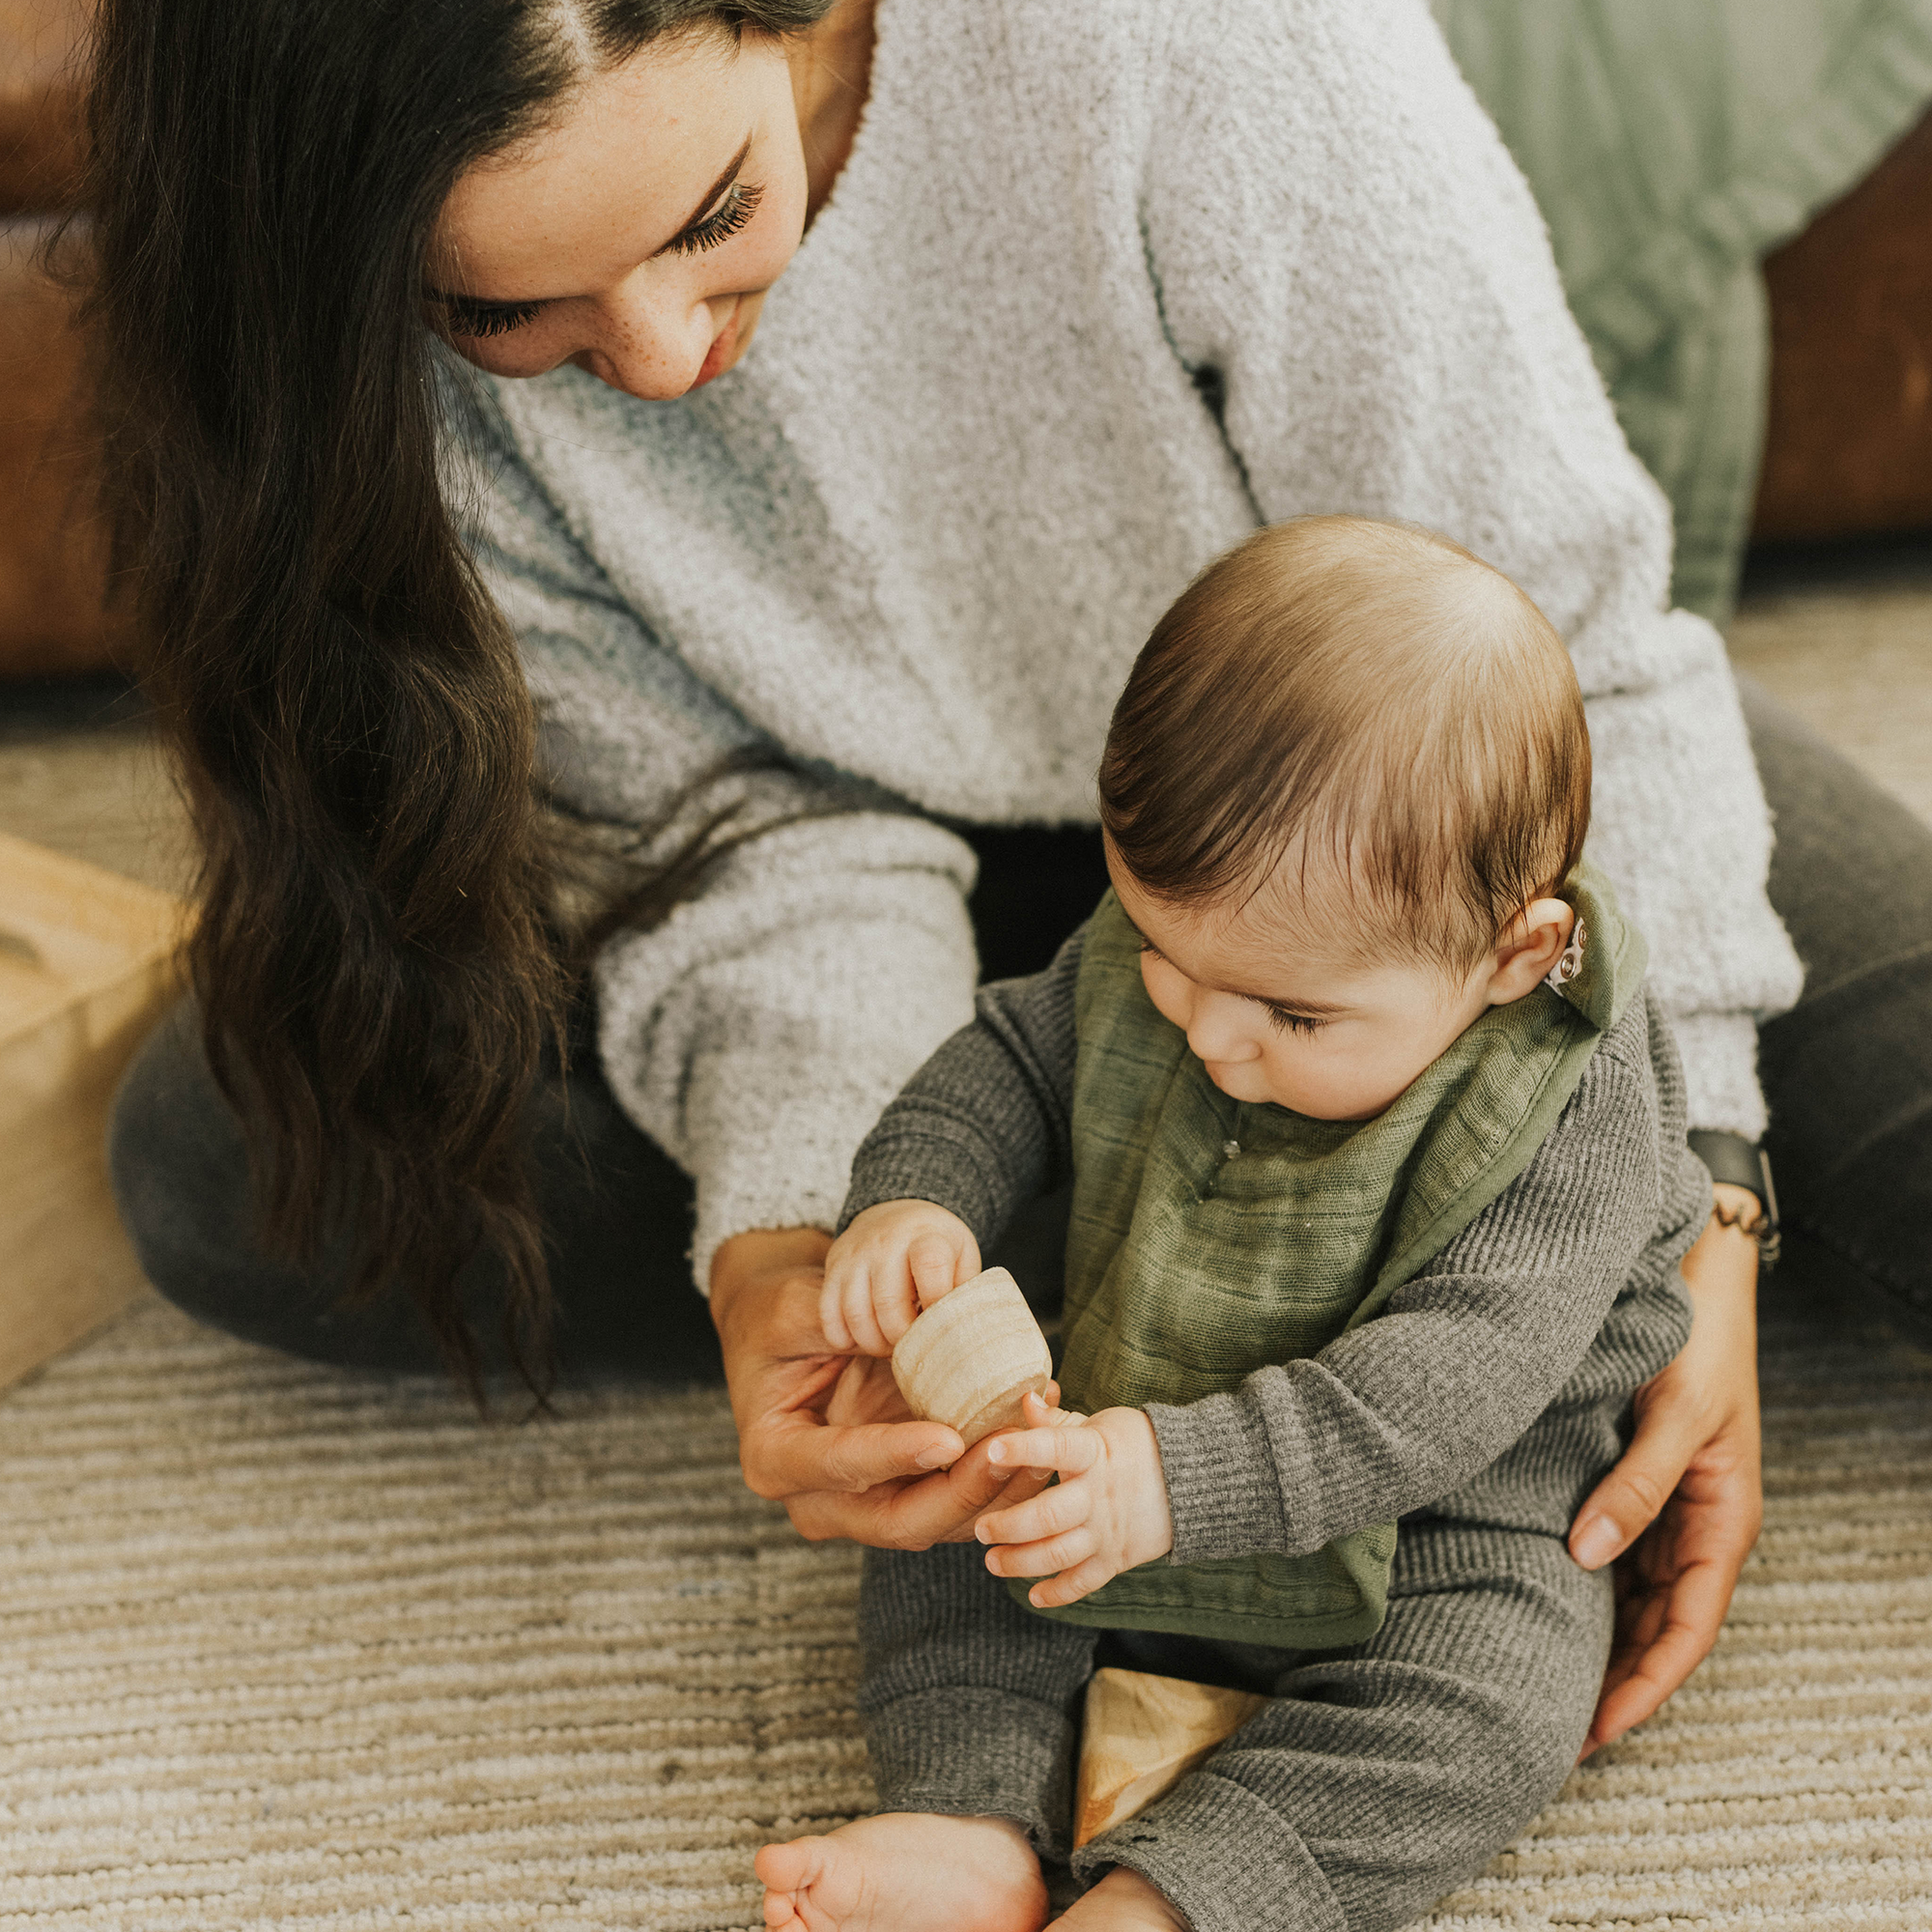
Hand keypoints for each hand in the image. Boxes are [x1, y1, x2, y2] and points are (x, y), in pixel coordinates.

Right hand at [710, 1226, 1052, 1548]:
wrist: (791, 1333)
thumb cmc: (780, 1318)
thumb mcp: (790, 1310)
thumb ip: (831, 1325)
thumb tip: (894, 1342)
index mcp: (775, 1458)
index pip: (840, 1466)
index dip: (895, 1457)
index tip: (949, 1438)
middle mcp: (819, 1500)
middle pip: (900, 1519)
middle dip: (965, 1490)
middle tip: (1014, 1447)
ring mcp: (866, 1506)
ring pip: (941, 1520)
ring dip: (999, 1487)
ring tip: (1043, 1434)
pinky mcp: (906, 1493)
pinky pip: (960, 1500)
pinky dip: (1002, 1474)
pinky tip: (1038, 1429)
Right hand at [820, 1199, 981, 1355]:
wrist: (897, 1215)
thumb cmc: (936, 1245)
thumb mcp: (962, 1256)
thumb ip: (964, 1291)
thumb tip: (960, 1333)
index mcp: (925, 1235)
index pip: (930, 1266)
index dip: (936, 1304)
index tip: (940, 1320)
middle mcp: (886, 1242)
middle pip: (889, 1304)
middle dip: (903, 1338)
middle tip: (913, 1344)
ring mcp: (855, 1256)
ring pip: (856, 1315)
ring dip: (874, 1344)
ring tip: (890, 1345)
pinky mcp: (832, 1269)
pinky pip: (828, 1315)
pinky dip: (844, 1339)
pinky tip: (863, 1338)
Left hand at [976, 1394, 1173, 1607]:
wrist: (1193, 1479)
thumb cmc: (1134, 1444)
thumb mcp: (1098, 1425)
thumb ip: (1056, 1421)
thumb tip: (1024, 1399)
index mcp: (1093, 1452)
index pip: (1056, 1448)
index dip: (1024, 1448)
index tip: (993, 1449)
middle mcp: (1098, 1494)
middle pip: (1049, 1516)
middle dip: (1010, 1525)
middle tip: (980, 1529)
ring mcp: (1107, 1530)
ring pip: (1059, 1553)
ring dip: (1021, 1563)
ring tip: (992, 1562)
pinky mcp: (1116, 1558)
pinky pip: (1084, 1582)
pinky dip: (1058, 1593)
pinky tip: (1033, 1595)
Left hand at [1568, 1186, 1762, 1753]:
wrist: (1693, 1275)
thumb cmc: (1698, 1341)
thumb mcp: (1675, 1414)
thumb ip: (1634, 1486)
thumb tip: (1584, 1557)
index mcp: (1721, 1520)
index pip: (1686, 1632)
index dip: (1644, 1687)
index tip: (1596, 1730)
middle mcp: (1695, 1524)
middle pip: (1658, 1628)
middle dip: (1616, 1683)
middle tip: (1551, 1731)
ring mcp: (1666, 1506)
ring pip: (1634, 1599)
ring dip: (1598, 1644)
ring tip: (1538, 1686)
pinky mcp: (1634, 1479)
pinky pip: (1614, 1555)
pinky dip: (1586, 1591)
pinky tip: (1540, 1607)